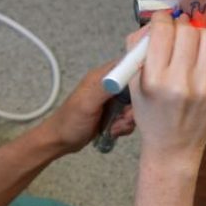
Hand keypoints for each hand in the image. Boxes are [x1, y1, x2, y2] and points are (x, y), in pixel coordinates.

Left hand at [42, 28, 148, 153]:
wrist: (61, 141)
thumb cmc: (69, 121)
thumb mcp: (87, 103)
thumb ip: (105, 87)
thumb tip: (124, 72)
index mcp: (101, 77)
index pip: (127, 64)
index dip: (139, 73)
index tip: (144, 90)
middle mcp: (108, 85)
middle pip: (135, 88)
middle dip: (135, 105)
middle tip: (124, 117)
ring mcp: (111, 100)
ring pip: (134, 105)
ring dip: (128, 119)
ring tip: (115, 126)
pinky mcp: (113, 113)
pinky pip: (129, 117)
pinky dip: (124, 126)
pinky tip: (113, 131)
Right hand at [130, 11, 205, 162]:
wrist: (173, 147)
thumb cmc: (150, 113)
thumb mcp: (133, 83)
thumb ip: (138, 48)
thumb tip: (158, 21)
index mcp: (154, 80)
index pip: (162, 31)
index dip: (162, 19)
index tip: (162, 20)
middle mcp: (180, 83)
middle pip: (187, 32)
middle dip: (181, 24)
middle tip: (177, 29)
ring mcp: (204, 88)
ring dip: (199, 31)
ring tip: (192, 37)